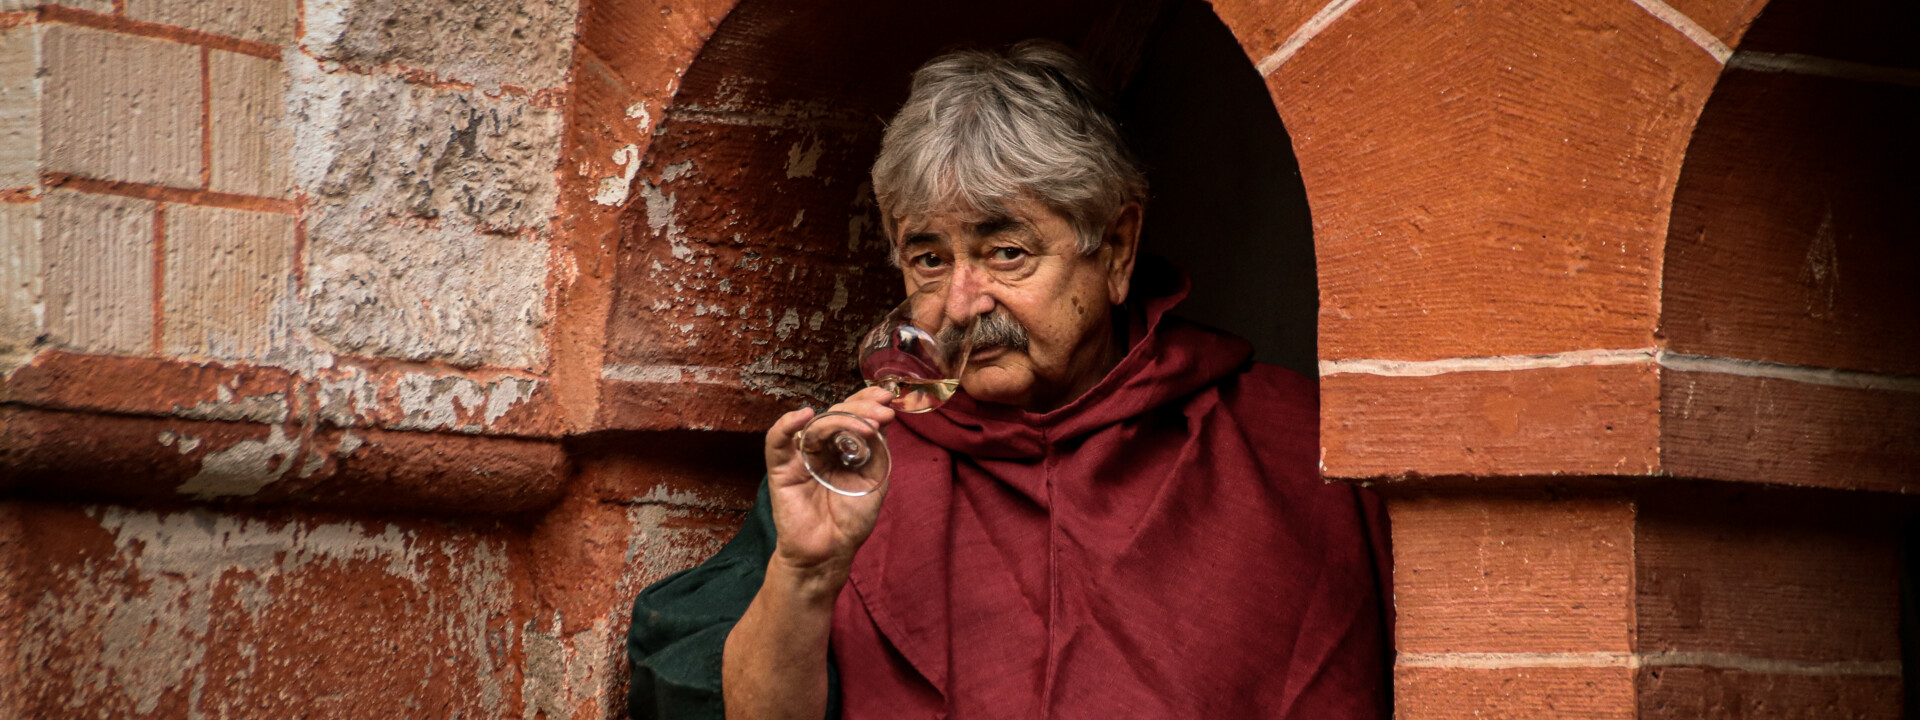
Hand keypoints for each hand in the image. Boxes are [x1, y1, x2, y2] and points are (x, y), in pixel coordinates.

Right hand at [762, 386, 896, 585]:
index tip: (888, 400)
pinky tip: (805, 415)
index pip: (851, 414)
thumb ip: (876, 449)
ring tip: (866, 424)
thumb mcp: (875, 479)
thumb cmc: (851, 519)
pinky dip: (787, 424)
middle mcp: (821, 446)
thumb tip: (880, 418)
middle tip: (882, 413)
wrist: (830, 551)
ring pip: (814, 423)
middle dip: (861, 408)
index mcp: (842, 447)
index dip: (867, 402)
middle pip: (834, 413)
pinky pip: (777, 440)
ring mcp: (800, 455)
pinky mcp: (781, 468)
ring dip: (840, 417)